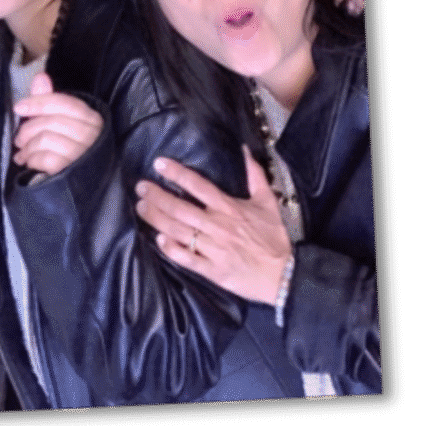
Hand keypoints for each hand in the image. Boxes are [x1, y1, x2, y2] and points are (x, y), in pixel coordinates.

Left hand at [12, 73, 102, 175]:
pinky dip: (33, 160)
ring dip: (28, 147)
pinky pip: (46, 159)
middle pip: (52, 121)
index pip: (64, 103)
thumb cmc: (68, 151)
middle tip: (19, 139)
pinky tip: (30, 163)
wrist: (78, 190)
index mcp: (92, 119)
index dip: (38, 102)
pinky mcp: (74, 172)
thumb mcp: (60, 124)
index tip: (19, 107)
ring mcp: (84, 155)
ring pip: (46, 139)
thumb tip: (40, 77)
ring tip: (24, 153)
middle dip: (29, 129)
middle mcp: (92, 136)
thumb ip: (49, 101)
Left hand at [134, 148, 291, 304]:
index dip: (177, 173)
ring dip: (157, 219)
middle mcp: (218, 226)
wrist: (285, 275)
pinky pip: (187, 258)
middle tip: (140, 188)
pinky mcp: (212, 270)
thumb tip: (244, 150)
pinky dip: (171, 249)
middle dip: (157, 196)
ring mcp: (213, 249)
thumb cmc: (274, 238)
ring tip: (141, 208)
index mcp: (230, 208)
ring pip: (178, 232)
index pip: (198, 186)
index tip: (158, 164)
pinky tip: (158, 240)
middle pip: (181, 208)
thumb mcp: (268, 202)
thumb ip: (255, 175)